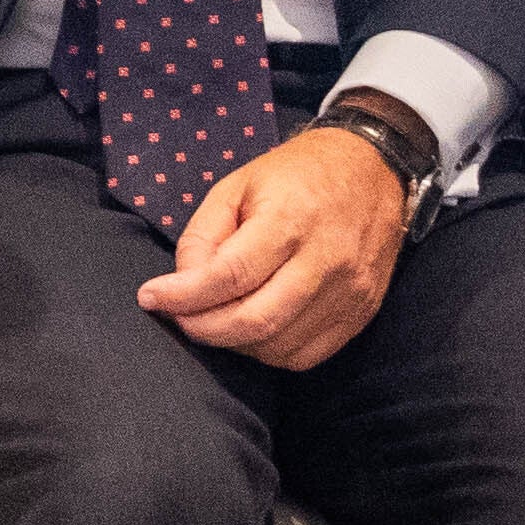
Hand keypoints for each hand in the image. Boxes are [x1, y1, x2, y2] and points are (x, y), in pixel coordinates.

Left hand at [137, 128, 413, 370]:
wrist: (374, 169)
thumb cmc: (297, 175)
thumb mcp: (237, 186)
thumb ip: (204, 236)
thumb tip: (181, 286)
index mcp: (290, 220)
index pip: (230, 276)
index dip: (184, 296)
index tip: (150, 298)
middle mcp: (325, 260)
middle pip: (255, 321)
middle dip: (204, 328)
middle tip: (179, 317)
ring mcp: (349, 292)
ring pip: (279, 346)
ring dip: (234, 343)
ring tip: (215, 318)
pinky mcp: (361, 312)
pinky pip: (307, 355)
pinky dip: (270, 351)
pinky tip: (253, 329)